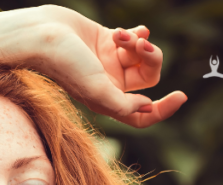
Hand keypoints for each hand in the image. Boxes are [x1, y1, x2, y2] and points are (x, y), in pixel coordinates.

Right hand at [1, 5, 186, 127]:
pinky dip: (138, 34)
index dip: (163, 110)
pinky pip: (135, 39)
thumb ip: (122, 106)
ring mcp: (109, 61)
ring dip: (140, 43)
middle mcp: (110, 84)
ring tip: (123, 35)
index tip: (181, 96)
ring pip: (143, 56)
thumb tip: (146, 107)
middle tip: (141, 46)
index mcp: (107, 102)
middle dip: (151, 60)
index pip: (142, 115)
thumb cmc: (65, 64)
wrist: (41, 35)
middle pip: (148, 79)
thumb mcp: (96, 90)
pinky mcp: (106, 40)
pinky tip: (133, 30)